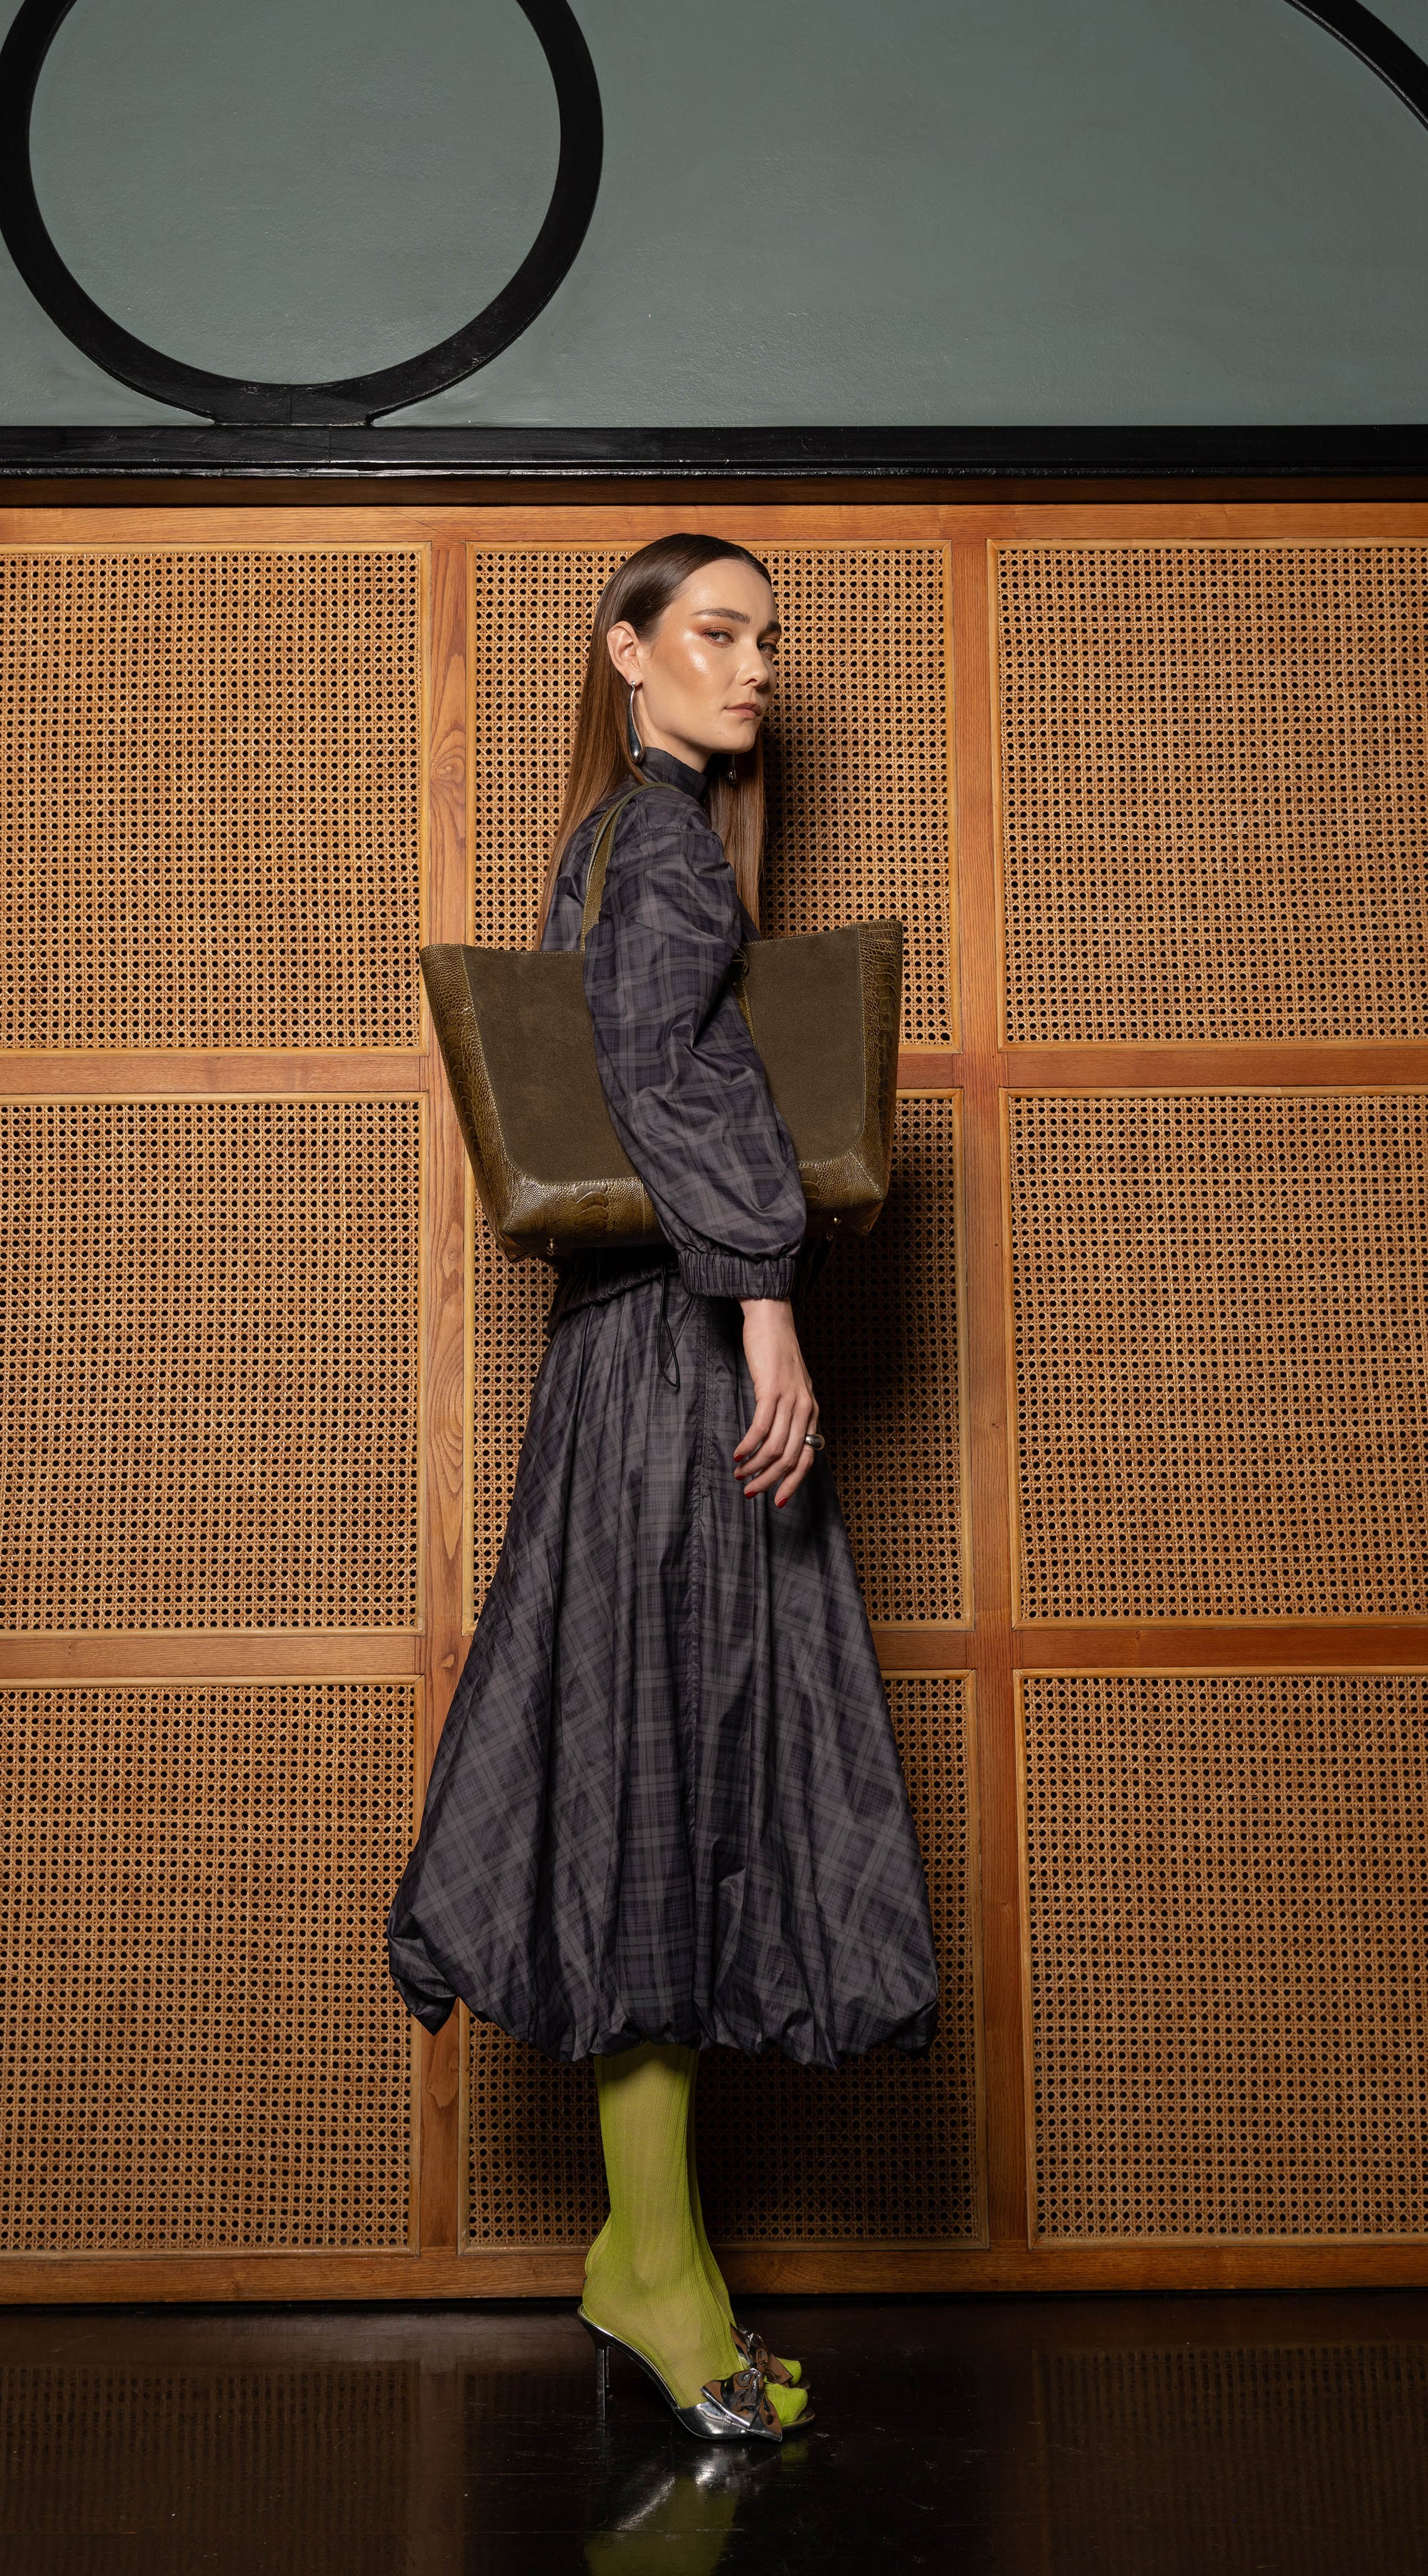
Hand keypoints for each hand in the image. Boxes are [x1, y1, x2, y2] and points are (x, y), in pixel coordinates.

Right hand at [733, 1298, 819, 1506]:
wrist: (772, 1319)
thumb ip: (791, 1413)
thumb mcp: (791, 1387)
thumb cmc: (777, 1354)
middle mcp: (806, 1409)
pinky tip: (737, 1453)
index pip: (808, 1458)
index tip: (777, 1500)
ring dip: (755, 1466)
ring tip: (739, 1474)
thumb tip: (782, 1442)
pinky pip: (761, 1428)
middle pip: (791, 1458)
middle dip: (770, 1481)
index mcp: (812, 1411)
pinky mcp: (772, 1390)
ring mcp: (791, 1400)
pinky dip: (748, 1445)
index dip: (793, 1483)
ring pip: (775, 1447)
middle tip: (750, 1493)